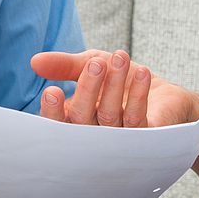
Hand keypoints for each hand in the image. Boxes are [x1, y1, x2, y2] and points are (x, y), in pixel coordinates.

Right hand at [30, 48, 195, 127]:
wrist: (164, 94)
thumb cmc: (120, 81)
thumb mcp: (89, 64)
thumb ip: (64, 65)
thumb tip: (34, 62)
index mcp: (75, 122)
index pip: (57, 124)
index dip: (53, 112)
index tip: (52, 91)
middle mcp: (94, 136)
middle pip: (82, 120)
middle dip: (87, 90)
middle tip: (95, 64)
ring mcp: (119, 140)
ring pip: (110, 116)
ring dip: (114, 85)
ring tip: (120, 57)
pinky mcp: (146, 138)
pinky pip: (138, 119)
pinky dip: (139, 94)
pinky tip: (141, 73)